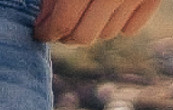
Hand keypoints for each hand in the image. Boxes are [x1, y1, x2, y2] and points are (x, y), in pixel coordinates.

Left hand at [34, 0, 160, 44]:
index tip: (40, 31)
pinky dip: (117, 23)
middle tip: (59, 26)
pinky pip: (131, 28)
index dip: (47, 32)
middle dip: (67, 35)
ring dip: (92, 28)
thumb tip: (45, 21)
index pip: (63, 23)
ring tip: (84, 13)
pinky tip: (108, 9)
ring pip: (107, 34)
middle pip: (84, 36)